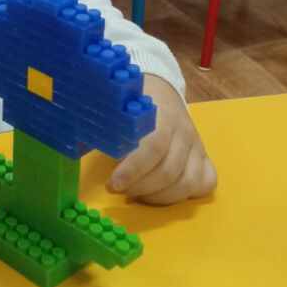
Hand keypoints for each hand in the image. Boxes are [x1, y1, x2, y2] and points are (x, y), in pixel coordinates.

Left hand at [107, 75, 216, 204]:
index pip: (154, 148)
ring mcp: (197, 147)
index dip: (134, 170)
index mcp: (162, 115)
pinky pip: (206, 183)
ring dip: (159, 196)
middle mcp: (184, 132)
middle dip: (140, 188)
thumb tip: (80, 147)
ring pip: (189, 183)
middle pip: (170, 171)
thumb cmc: (132, 103)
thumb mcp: (116, 109)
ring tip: (136, 193)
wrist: (162, 90)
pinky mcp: (205, 158)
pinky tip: (162, 192)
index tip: (112, 184)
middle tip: (117, 188)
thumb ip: (106, 128)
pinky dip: (185, 195)